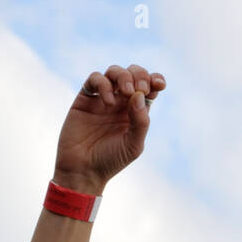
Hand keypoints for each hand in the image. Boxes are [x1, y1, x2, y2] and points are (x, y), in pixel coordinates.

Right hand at [53, 64, 165, 193]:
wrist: (83, 170)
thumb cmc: (111, 161)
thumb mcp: (133, 145)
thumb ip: (140, 121)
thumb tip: (140, 94)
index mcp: (135, 111)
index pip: (149, 87)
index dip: (155, 80)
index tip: (159, 85)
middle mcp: (120, 102)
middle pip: (133, 74)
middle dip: (139, 75)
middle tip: (139, 89)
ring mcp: (102, 98)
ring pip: (115, 71)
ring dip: (123, 76)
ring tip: (125, 92)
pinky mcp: (85, 98)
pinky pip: (95, 79)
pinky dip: (104, 84)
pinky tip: (108, 101)